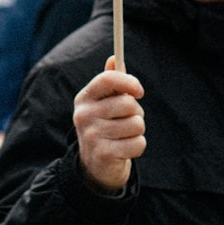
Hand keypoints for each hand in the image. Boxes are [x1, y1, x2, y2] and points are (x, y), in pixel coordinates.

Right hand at [73, 56, 145, 194]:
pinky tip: (125, 149)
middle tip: (128, 120)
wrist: (96, 166)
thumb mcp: (104, 103)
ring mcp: (92, 136)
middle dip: (136, 112)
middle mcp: (84, 115)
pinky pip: (138, 143)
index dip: (129, 82)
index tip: (139, 91)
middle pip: (128, 103)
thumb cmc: (106, 126)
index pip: (108, 79)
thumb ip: (111, 82)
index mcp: (84, 98)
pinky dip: (138, 146)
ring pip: (136, 124)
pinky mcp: (104, 154)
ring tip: (126, 135)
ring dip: (138, 130)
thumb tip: (114, 58)